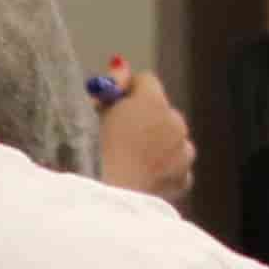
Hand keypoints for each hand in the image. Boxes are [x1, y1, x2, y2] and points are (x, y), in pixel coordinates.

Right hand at [90, 58, 194, 207]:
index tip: (108, 105)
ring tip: (126, 160)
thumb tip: (121, 66)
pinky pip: (176, 167)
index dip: (125, 90)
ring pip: (171, 138)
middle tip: (113, 135)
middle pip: (160, 110)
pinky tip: (141, 178)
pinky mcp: (183, 179)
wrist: (98, 202)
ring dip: (155, 143)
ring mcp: (183, 152)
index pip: (145, 80)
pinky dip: (163, 170)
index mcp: (152, 102)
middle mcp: (175, 122)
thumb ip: (109, 87)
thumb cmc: (85, 155)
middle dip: (142, 117)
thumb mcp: (86, 112)